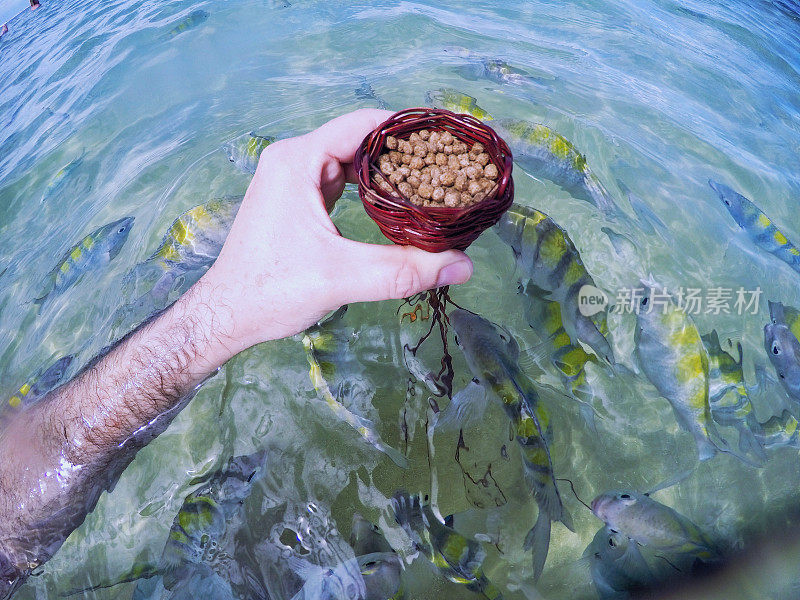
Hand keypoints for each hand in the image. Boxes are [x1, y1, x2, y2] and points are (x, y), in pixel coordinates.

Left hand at [199, 109, 473, 355]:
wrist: (226, 315)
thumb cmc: (268, 291)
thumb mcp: (342, 278)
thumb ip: (404, 270)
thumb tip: (462, 265)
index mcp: (297, 161)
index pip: (363, 124)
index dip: (408, 127)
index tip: (446, 138)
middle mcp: (292, 160)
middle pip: (360, 139)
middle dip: (403, 151)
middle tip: (448, 165)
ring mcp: (292, 179)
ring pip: (351, 161)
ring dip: (387, 171)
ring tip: (430, 182)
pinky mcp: (296, 200)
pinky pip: (340, 180)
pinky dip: (369, 188)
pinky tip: (395, 203)